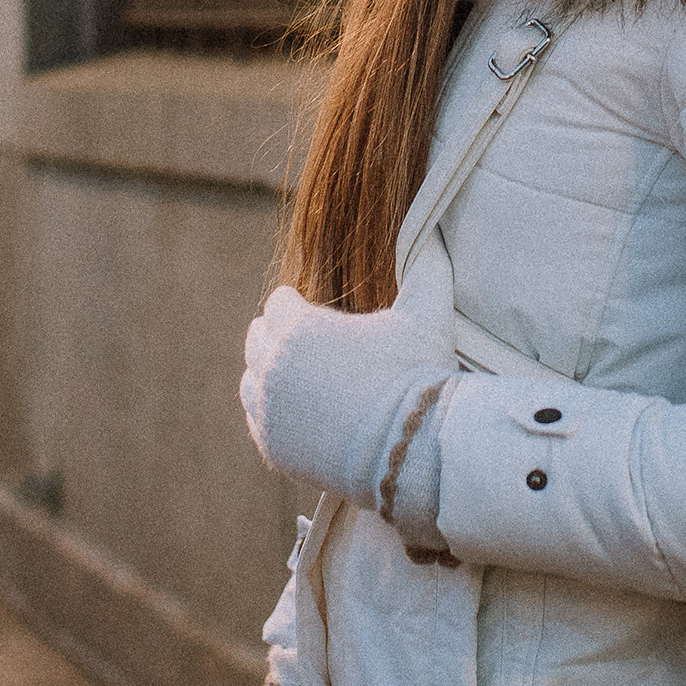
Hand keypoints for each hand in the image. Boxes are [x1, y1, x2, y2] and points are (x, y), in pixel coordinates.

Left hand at [242, 281, 455, 518]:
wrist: (413, 451)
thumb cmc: (417, 376)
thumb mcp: (427, 315)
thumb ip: (427, 266)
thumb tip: (435, 233)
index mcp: (298, 327)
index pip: (278, 303)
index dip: (299, 306)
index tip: (319, 316)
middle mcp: (273, 366)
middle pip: (258, 337)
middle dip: (280, 337)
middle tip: (313, 347)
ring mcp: (268, 410)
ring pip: (251, 379)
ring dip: (271, 374)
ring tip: (305, 380)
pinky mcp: (272, 448)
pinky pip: (258, 420)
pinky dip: (274, 414)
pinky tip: (303, 413)